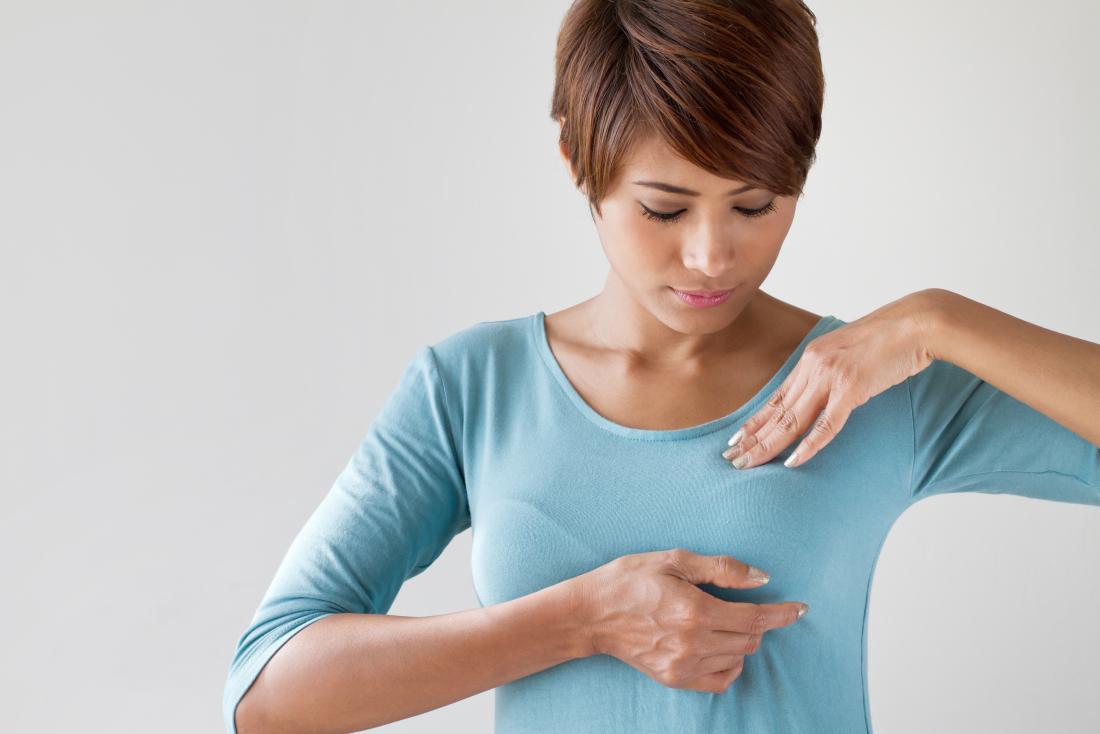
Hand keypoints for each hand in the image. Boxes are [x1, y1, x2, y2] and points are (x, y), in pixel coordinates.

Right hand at [570, 548, 807, 693]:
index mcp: (695, 609)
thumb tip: (762, 578)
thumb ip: (722, 569)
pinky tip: (721, 648)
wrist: (591, 614)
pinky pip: (720, 680)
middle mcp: (692, 642)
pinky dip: (730, 665)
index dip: (783, 613)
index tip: (800, 608)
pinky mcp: (674, 679)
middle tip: (744, 605)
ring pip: (738, 658)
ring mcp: (683, 665)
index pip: (755, 617)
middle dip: (758, 622)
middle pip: (750, 639)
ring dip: (742, 640)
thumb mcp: (674, 559)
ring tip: (723, 621)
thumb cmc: (629, 579)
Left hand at [721, 289, 944, 469]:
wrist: (916, 323)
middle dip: (753, 439)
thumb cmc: (888, 340)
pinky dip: (808, 446)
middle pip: (777, 412)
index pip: (776, 398)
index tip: (736, 439)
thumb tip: (822, 394)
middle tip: (732, 460)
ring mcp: (831, 377)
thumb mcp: (849, 353)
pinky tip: (792, 462)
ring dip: (769, 446)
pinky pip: (826, 424)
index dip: (754, 421)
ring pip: (792, 420)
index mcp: (811, 359)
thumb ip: (831, 372)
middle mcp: (814, 367)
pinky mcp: (852, 388)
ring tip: (749, 464)